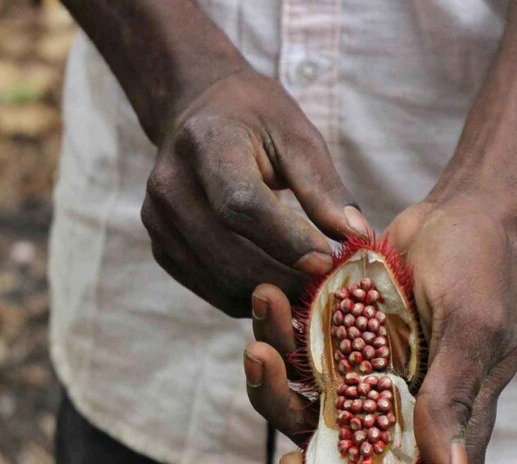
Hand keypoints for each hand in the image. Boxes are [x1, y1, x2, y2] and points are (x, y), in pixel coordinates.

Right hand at [141, 68, 370, 316]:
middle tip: (331, 288)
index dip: (287, 241)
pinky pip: (211, 290)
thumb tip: (358, 237)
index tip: (329, 261)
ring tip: (312, 289)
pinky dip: (252, 297)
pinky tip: (282, 286)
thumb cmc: (255, 120)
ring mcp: (158, 222)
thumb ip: (324, 187)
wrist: (197, 114)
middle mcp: (170, 186)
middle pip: (229, 254)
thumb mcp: (296, 135)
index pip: (241, 205)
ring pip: (221, 281)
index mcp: (206, 145)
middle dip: (286, 278)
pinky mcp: (161, 249)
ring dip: (273, 294)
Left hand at [242, 192, 516, 463]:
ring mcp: (369, 385)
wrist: (460, 217)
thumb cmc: (483, 270)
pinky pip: (295, 364)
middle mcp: (406, 418)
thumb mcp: (474, 328)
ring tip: (260, 348)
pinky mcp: (341, 348)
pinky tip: (267, 303)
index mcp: (454, 428)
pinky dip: (275, 342)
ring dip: (273, 394)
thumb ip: (453, 397)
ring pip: (307, 422)